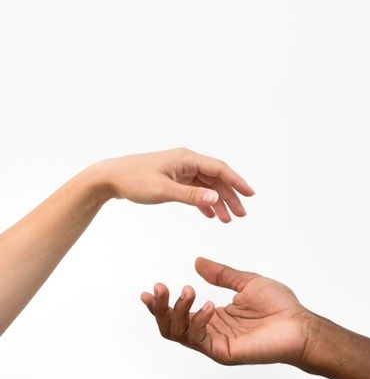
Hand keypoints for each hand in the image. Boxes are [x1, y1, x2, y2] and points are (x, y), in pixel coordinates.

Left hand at [87, 148, 253, 221]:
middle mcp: (186, 162)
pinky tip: (211, 215)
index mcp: (187, 159)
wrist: (110, 178)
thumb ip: (191, 196)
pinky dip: (204, 202)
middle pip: (216, 179)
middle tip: (241, 215)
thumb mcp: (164, 190)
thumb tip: (216, 198)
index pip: (220, 169)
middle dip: (230, 197)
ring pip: (207, 186)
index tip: (250, 195)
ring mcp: (180, 170)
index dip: (237, 182)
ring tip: (228, 220)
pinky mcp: (173, 179)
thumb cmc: (134, 180)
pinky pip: (195, 190)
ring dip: (218, 202)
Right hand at [141, 257, 315, 365]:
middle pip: (171, 326)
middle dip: (160, 307)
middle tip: (160, 288)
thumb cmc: (280, 307)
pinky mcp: (224, 352)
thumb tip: (197, 262)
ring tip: (187, 291)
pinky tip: (208, 305)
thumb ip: (220, 274)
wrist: (300, 325)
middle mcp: (211, 331)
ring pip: (179, 334)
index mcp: (213, 317)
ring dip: (176, 312)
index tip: (153, 288)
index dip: (162, 303)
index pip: (178, 313)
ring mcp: (216, 343)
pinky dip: (198, 320)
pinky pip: (200, 339)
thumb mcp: (246, 282)